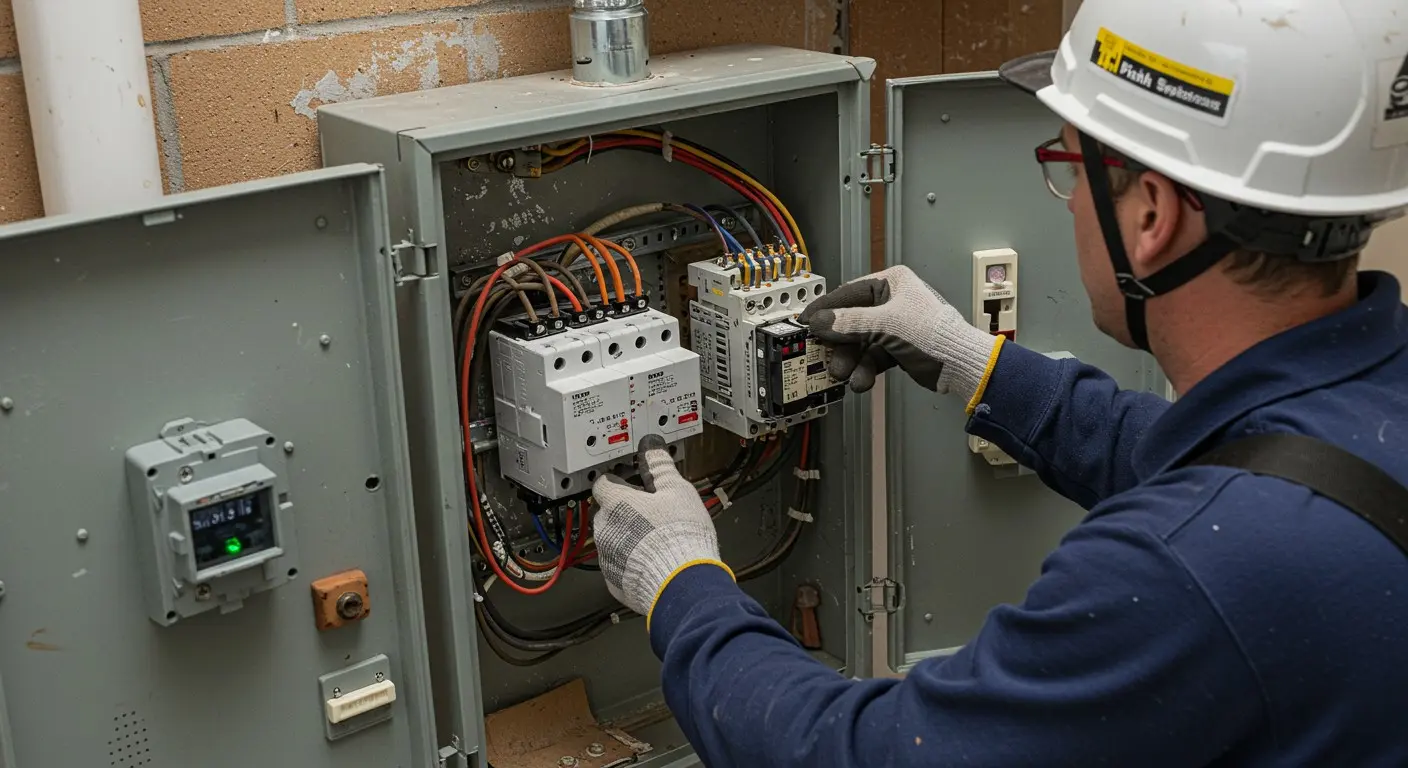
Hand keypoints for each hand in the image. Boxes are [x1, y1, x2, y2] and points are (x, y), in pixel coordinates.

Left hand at [591, 435, 727, 617]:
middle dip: (626, 509)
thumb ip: (660, 466)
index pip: (604, 482)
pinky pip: (619, 565)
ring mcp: (608, 558)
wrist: (684, 583)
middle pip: (607, 511)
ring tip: (657, 537)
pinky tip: (654, 559)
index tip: (633, 481)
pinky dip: (632, 561)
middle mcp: (605, 530)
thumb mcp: (677, 490)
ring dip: (628, 536)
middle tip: (652, 510)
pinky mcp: (615, 582)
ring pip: (612, 539)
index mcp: (616, 503)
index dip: (620, 479)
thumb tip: (652, 447)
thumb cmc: (681, 536)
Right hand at [798, 265, 999, 398]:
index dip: (825, 309)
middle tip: (827, 358)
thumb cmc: (933, 333)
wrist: (960, 365)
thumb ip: (849, 323)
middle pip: (851, 321)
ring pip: (860, 342)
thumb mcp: (886, 324)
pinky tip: (861, 381)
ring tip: (845, 376)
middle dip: (840, 344)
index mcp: (891, 283)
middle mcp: (891, 301)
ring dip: (851, 361)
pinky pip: (872, 356)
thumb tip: (819, 322)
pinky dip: (865, 369)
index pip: (848, 293)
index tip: (805, 322)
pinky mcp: (897, 347)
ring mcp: (894, 325)